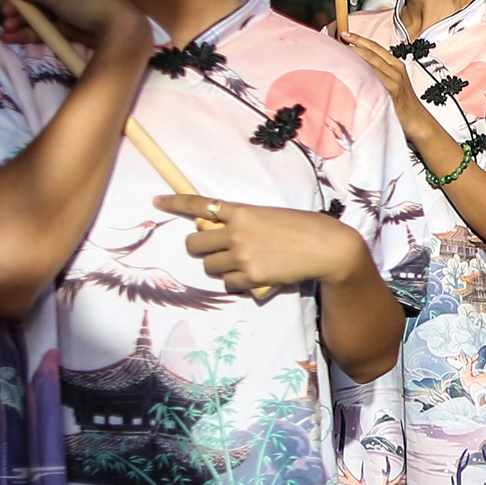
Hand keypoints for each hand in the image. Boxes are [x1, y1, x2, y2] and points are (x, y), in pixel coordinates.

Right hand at [0, 0, 145, 58]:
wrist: (121, 31)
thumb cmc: (90, 4)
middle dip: (14, 5)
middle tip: (2, 13)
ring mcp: (68, 10)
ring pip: (36, 14)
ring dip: (20, 21)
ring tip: (6, 28)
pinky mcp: (70, 29)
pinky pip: (45, 28)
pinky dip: (29, 33)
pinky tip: (11, 37)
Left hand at [159, 195, 368, 297]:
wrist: (328, 248)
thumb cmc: (305, 228)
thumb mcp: (270, 216)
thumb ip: (244, 222)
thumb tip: (223, 237)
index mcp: (241, 211)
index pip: (200, 204)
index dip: (175, 203)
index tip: (157, 202)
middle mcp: (236, 232)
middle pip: (195, 243)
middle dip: (201, 248)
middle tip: (215, 250)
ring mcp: (241, 255)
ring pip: (209, 266)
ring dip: (220, 266)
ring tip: (241, 263)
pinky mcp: (251, 276)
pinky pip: (228, 282)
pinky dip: (236, 281)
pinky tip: (254, 275)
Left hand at [336, 32, 431, 129]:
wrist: (418, 119)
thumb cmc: (404, 104)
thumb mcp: (394, 83)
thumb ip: (380, 73)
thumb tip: (360, 68)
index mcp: (396, 66)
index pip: (376, 47)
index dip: (360, 39)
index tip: (346, 34)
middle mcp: (396, 70)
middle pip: (372, 52)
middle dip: (355, 43)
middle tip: (341, 37)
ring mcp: (395, 79)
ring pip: (372, 61)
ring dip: (356, 54)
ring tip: (342, 48)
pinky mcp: (392, 90)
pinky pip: (375, 76)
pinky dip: (363, 70)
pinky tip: (352, 68)